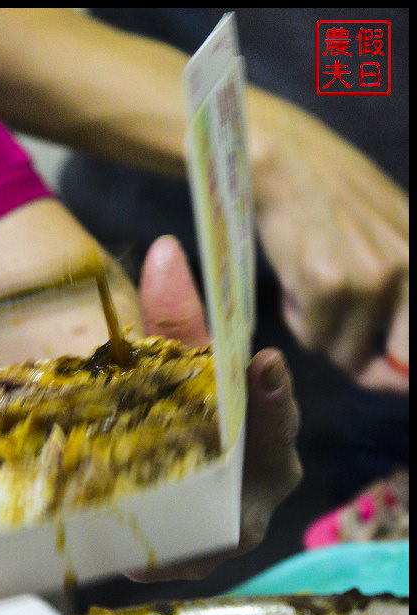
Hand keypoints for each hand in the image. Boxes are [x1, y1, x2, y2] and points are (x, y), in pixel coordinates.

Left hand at [128, 235, 302, 580]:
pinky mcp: (201, 551)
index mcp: (268, 424)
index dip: (274, 392)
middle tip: (211, 467)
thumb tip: (164, 252)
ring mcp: (235, 521)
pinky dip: (162, 560)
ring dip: (196, 538)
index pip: (280, 409)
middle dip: (231, 481)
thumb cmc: (184, 398)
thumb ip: (174, 315)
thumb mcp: (178, 359)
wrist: (165, 441)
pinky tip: (133, 562)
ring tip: (160, 543)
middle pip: (261, 479)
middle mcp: (263, 476)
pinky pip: (188, 559)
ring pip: (225, 533)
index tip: (263, 364)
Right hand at [249, 94, 408, 393]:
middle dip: (366, 366)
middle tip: (342, 349)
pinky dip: (300, 322)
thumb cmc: (331, 199)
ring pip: (346, 353)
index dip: (400, 373)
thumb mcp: (388, 234)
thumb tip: (398, 363)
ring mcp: (371, 276)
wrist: (284, 164)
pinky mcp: (329, 284)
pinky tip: (296, 283)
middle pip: (395, 362)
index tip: (382, 377)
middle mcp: (408, 266)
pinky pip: (313, 339)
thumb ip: (400, 291)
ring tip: (314, 290)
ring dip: (324, 334)